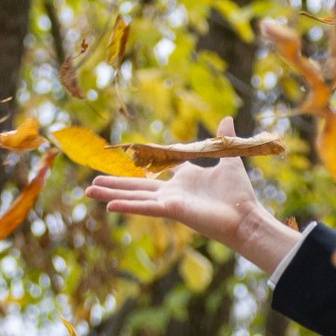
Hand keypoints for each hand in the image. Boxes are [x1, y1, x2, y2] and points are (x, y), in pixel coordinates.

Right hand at [90, 128, 302, 274]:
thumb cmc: (239, 195)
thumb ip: (224, 139)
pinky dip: (128, 206)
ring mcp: (170, 202)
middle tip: (93, 182)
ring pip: (134, 197)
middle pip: (137, 187)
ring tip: (89, 192)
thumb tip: (227, 118)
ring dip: (111, 195)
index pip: (159, 170)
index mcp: (185, 180)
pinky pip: (145, 207)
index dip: (144, 164)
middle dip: (114, 184)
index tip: (128, 159)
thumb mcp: (229, 160)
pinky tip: (109, 207)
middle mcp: (173, 192)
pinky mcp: (172, 211)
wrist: (246, 217)